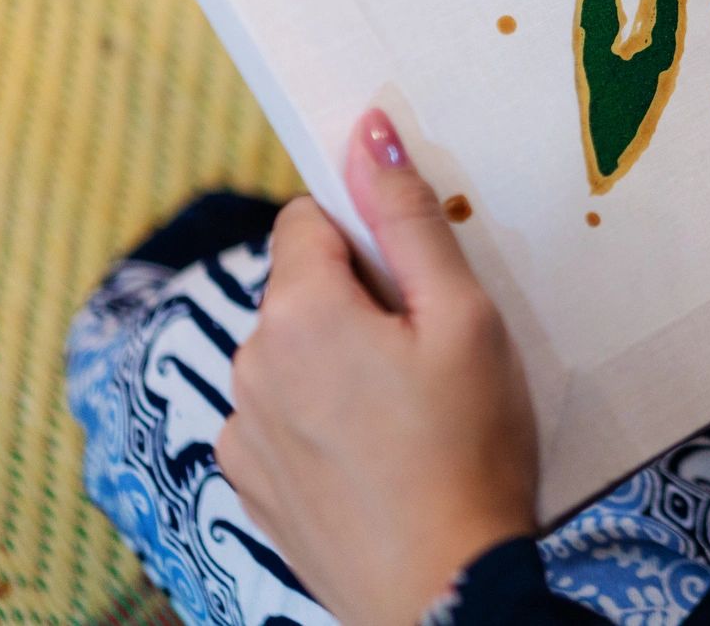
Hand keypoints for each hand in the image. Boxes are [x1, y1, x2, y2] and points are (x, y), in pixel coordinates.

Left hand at [217, 110, 539, 625]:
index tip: (418, 285)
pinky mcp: (248, 481)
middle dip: (359, 302)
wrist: (442, 592)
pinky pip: (280, 414)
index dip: (371, 241)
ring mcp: (241, 428)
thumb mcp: (463, 318)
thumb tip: (367, 130)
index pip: (311, 219)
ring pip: (292, 352)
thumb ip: (410, 219)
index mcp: (299, 310)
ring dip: (338, 360)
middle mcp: (249, 362)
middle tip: (429, 355)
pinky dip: (321, 419)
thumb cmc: (467, 449)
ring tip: (408, 414)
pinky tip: (376, 456)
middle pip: (302, 287)